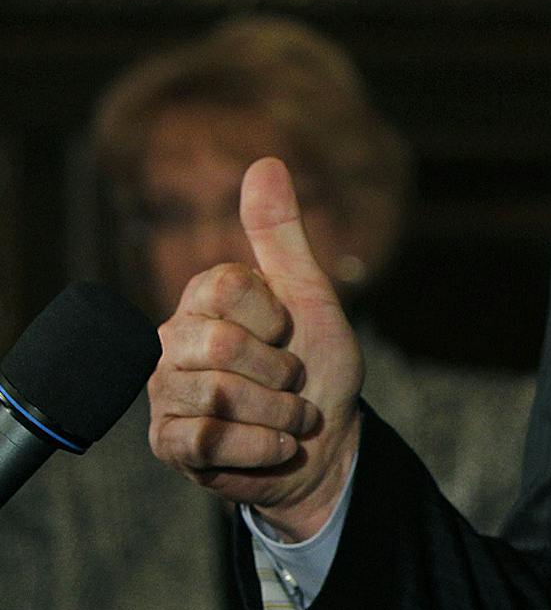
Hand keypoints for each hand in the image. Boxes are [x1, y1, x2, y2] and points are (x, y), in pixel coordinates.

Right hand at [148, 156, 363, 540]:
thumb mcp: (312, 295)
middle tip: (294, 380)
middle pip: (223, 344)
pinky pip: (211, 441)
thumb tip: (265, 163)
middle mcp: (173, 340)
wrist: (325, 442)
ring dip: (281, 412)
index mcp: (204, 299)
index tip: (289, 331)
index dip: (274, 314)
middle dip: (282, 371)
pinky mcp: (170, 443)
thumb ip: (282, 234)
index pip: (226, 286)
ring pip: (220, 396)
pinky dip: (263, 446)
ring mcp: (165, 393)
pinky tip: (275, 444)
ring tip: (290, 414)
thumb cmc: (318, 365)